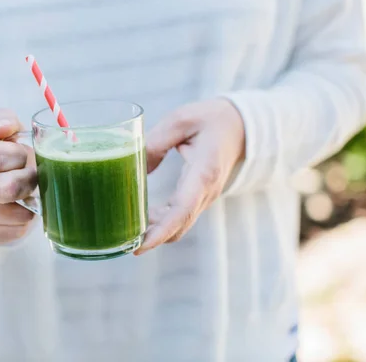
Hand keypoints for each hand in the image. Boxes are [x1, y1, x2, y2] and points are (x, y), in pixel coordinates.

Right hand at [0, 109, 36, 244]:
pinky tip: (18, 209)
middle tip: (33, 177)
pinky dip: (25, 222)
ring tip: (25, 193)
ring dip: (30, 204)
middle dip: (30, 182)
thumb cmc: (2, 154)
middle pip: (9, 189)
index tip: (24, 156)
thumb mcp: (5, 131)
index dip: (20, 157)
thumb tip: (2, 129)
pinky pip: (15, 231)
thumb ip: (5, 120)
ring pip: (18, 214)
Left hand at [135, 99, 245, 254]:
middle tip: (123, 242)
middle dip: (153, 238)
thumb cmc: (212, 119)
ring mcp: (205, 196)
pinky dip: (163, 222)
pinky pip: (181, 216)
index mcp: (204, 171)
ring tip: (127, 230)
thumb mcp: (181, 120)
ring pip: (180, 224)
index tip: (141, 245)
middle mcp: (207, 190)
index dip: (161, 231)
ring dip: (156, 231)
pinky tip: (143, 217)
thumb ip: (156, 142)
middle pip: (179, 224)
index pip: (182, 209)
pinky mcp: (200, 196)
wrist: (241, 125)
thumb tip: (134, 167)